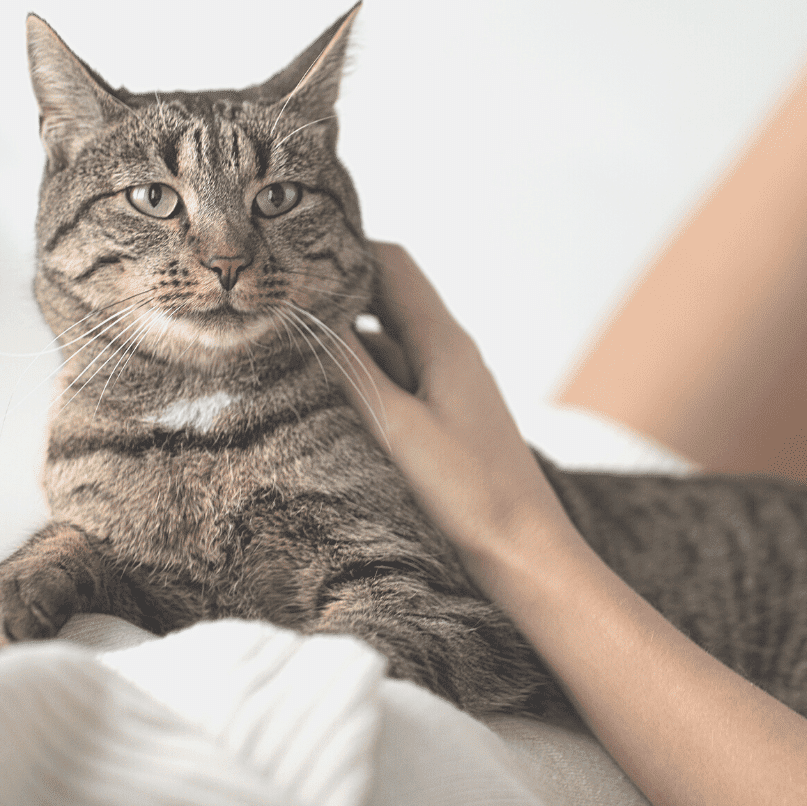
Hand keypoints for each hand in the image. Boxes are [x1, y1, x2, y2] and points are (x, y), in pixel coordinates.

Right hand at [340, 243, 806, 805]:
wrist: (526, 553)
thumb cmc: (471, 494)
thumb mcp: (398, 428)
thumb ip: (352, 369)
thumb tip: (310, 316)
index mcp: (444, 341)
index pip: (392, 264)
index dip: (345, 251)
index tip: (295, 256)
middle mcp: (448, 350)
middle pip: (388, 295)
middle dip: (337, 290)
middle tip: (280, 296)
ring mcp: (447, 381)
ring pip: (388, 336)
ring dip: (345, 333)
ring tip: (290, 339)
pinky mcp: (442, 412)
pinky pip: (395, 372)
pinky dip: (361, 370)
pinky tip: (326, 389)